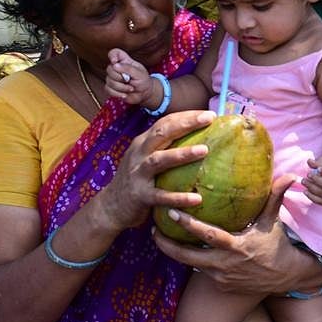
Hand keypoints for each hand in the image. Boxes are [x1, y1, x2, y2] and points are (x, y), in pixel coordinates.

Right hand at [97, 110, 214, 231]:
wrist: (111, 206)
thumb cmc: (139, 179)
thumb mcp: (148, 158)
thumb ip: (168, 147)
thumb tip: (202, 139)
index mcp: (144, 143)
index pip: (165, 123)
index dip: (186, 116)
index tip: (209, 114)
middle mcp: (140, 154)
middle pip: (161, 133)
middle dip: (185, 124)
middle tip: (208, 119)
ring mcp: (138, 174)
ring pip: (159, 160)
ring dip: (182, 154)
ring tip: (204, 150)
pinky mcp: (140, 196)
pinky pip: (161, 196)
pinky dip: (178, 197)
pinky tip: (197, 198)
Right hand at [105, 48, 153, 105]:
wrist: (144, 93)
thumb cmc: (143, 81)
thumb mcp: (140, 74)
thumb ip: (128, 68)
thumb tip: (115, 65)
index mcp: (125, 61)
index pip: (114, 53)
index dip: (112, 55)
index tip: (115, 62)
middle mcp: (117, 68)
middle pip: (109, 69)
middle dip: (120, 77)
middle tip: (130, 80)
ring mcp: (113, 78)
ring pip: (109, 81)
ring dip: (121, 87)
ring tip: (131, 88)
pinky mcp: (111, 87)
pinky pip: (108, 89)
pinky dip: (117, 93)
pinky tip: (125, 94)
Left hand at [153, 175, 303, 293]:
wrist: (284, 276)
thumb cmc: (277, 244)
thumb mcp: (274, 221)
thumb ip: (276, 198)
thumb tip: (292, 175)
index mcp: (237, 247)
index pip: (208, 235)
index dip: (189, 225)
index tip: (172, 212)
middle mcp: (225, 264)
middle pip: (188, 257)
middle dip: (167, 245)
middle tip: (153, 230)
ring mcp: (221, 277)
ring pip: (190, 265)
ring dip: (174, 252)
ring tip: (159, 238)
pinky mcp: (220, 284)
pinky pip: (201, 271)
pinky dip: (190, 260)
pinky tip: (179, 248)